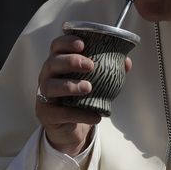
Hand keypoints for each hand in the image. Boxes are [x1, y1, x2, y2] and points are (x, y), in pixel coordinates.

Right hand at [35, 34, 131, 156]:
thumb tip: (126, 62)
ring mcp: (44, 95)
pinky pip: (60, 113)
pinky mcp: (47, 114)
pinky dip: (78, 114)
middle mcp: (47, 76)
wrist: (69, 127)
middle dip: (71, 61)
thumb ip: (108, 70)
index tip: (82, 44)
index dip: (66, 42)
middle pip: (52, 63)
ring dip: (70, 85)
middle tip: (90, 65)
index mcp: (58, 63)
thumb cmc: (79, 97)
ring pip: (50, 86)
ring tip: (88, 88)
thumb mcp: (93, 82)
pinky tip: (95, 116)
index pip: (56, 46)